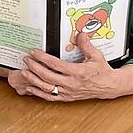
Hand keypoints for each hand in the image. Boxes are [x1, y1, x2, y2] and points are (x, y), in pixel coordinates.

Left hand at [7, 32, 121, 100]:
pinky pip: (50, 97)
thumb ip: (86, 45)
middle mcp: (71, 84)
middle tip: (26, 59)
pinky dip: (39, 93)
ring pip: (47, 88)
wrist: (108, 86)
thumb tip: (80, 34)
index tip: (34, 52)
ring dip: (34, 80)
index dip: (43, 58)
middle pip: (48, 76)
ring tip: (24, 71)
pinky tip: (30, 88)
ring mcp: (68, 92)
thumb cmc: (102, 71)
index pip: (56, 65)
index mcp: (78, 72)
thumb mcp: (96, 55)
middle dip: (34, 67)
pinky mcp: (67, 97)